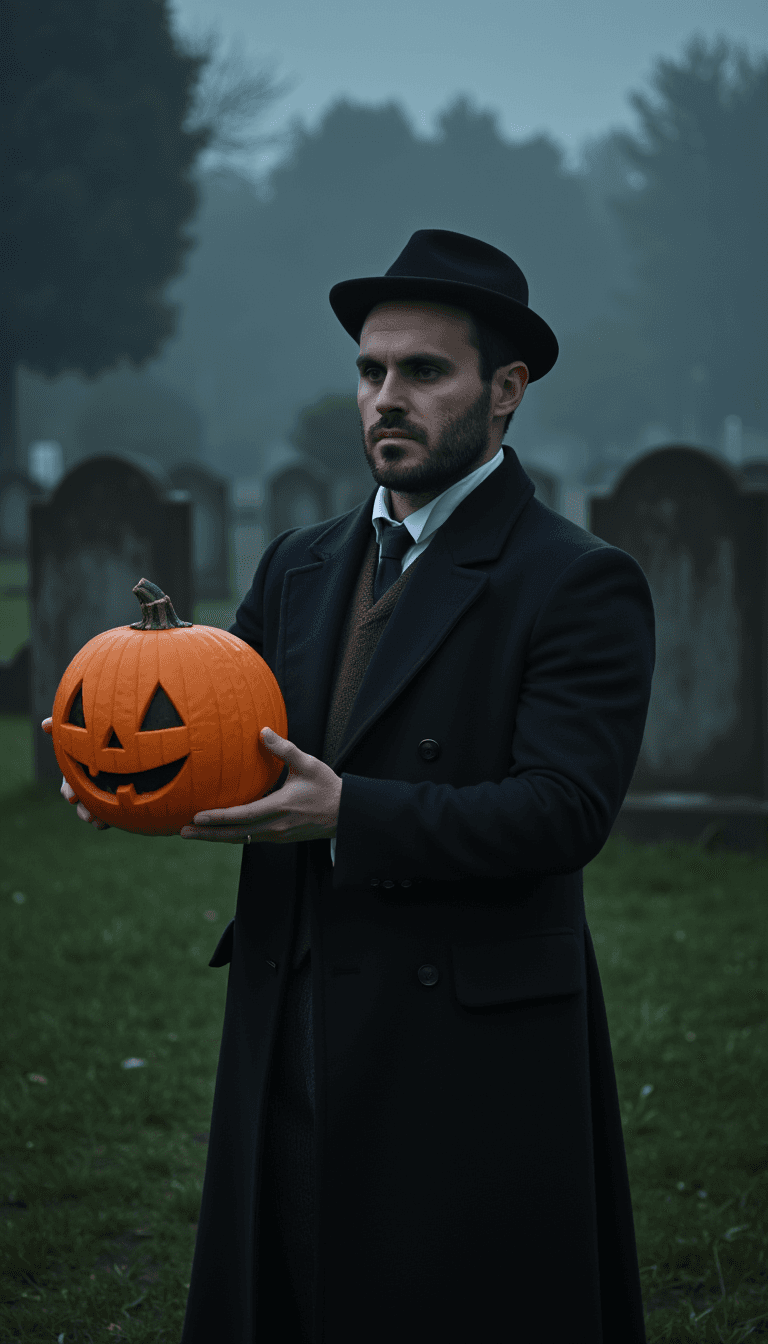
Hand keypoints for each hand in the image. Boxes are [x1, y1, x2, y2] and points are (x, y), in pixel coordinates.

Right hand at [42, 716, 109, 829]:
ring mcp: (101, 793)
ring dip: (95, 817)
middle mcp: (87, 786)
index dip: (69, 791)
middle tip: (87, 816)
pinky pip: (111, 813)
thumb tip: (44, 725)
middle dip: (83, 810)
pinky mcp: (116, 798)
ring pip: (95, 810)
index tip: (72, 796)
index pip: (69, 786)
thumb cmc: (94, 734)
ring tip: (98, 822)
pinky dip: (108, 819)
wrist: (126, 740)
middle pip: (84, 803)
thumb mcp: (78, 731)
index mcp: (78, 774)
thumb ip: (62, 729)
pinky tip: (109, 822)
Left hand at [180, 727, 341, 845]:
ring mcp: (277, 835)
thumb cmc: (327, 787)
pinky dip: (231, 836)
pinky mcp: (279, 837)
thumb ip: (284, 749)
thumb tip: (262, 730)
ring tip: (193, 833)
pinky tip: (218, 832)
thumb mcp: (308, 764)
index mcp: (281, 807)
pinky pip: (250, 838)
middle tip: (182, 831)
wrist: (346, 814)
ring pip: (241, 839)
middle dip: (207, 834)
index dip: (218, 817)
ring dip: (216, 837)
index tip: (197, 816)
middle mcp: (276, 826)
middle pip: (235, 835)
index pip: (243, 816)